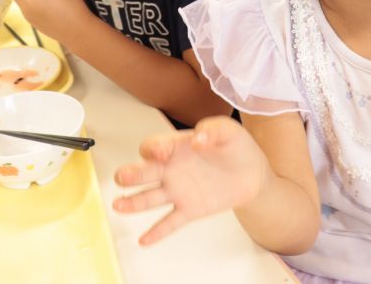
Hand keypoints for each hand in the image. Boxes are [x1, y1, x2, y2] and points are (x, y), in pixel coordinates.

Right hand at [113, 117, 268, 244]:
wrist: (251, 173)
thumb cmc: (235, 147)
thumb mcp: (228, 130)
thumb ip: (213, 130)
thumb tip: (198, 138)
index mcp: (177, 147)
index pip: (154, 146)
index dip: (154, 149)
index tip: (162, 153)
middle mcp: (171, 169)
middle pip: (143, 171)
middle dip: (131, 174)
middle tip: (123, 177)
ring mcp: (177, 191)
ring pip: (149, 198)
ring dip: (133, 202)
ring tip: (119, 205)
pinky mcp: (189, 209)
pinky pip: (169, 222)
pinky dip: (157, 232)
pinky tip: (144, 240)